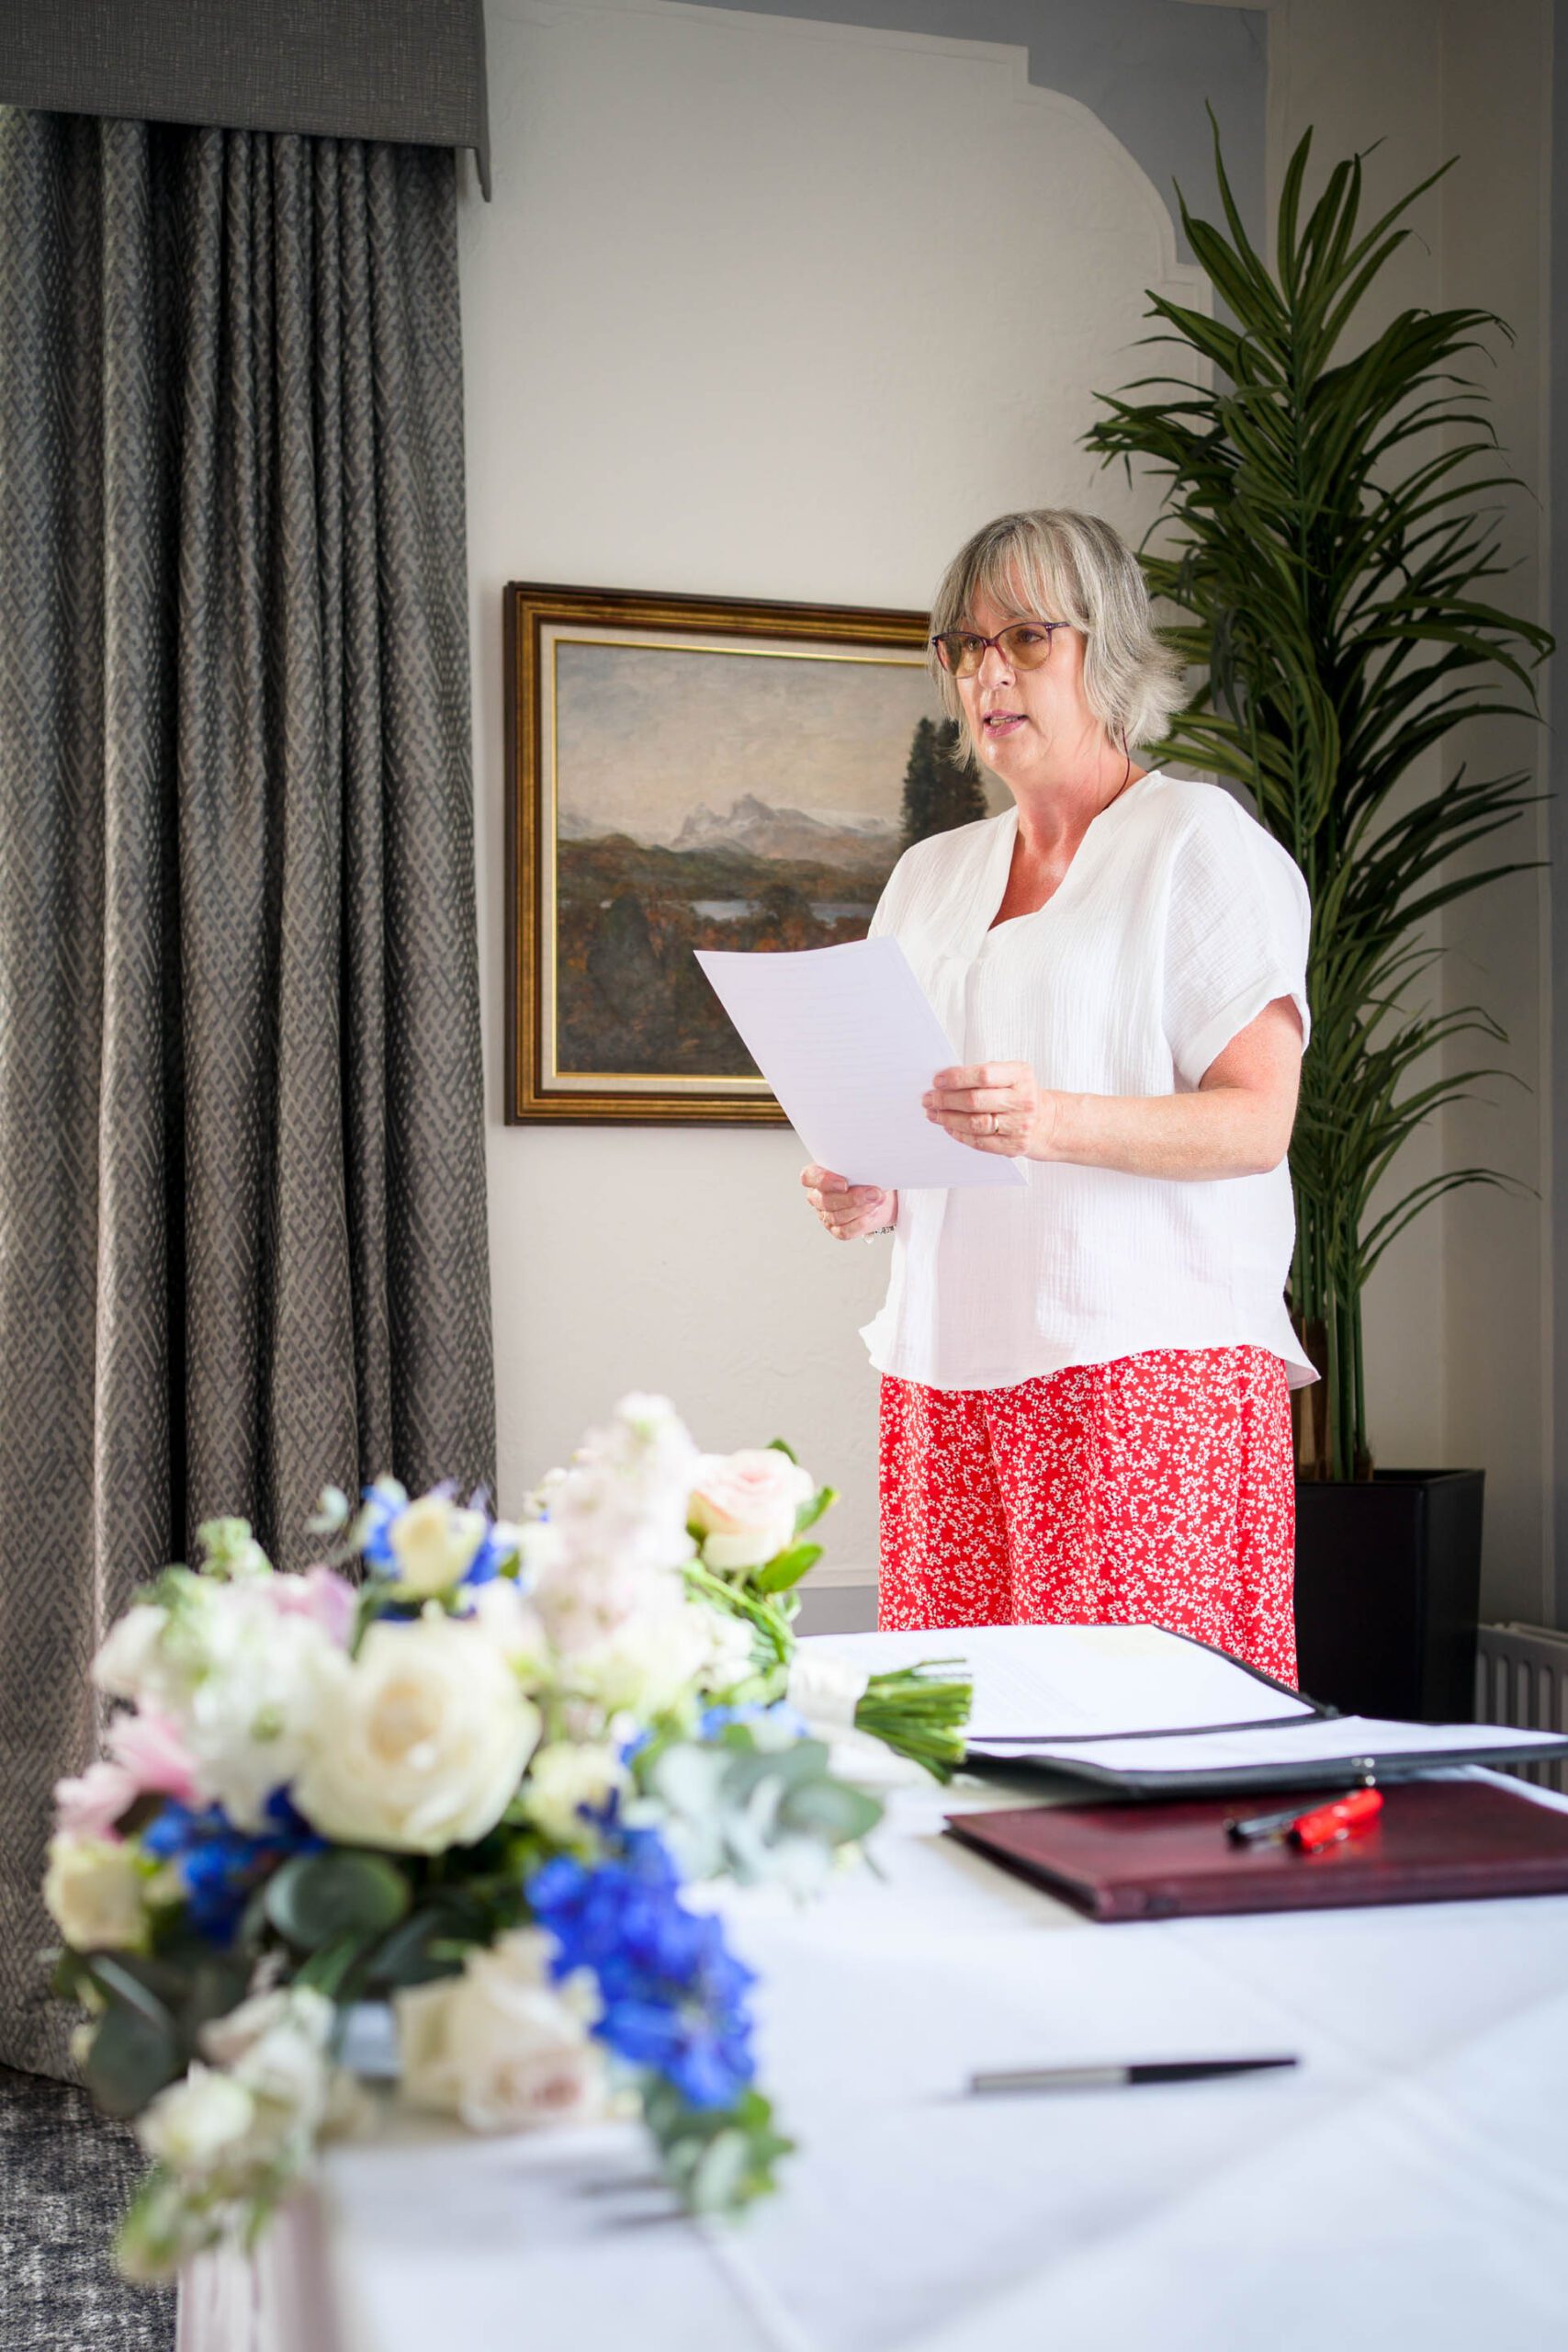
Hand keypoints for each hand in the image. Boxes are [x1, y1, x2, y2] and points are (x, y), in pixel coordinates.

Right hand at [801, 1164, 896, 1240]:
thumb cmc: (864, 1175)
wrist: (878, 1193)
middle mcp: (817, 1196)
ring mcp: (825, 1215)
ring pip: (837, 1217)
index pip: (809, 1177)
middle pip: (826, 1201)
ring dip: (861, 1208)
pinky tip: (873, 1211)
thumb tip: (867, 1166)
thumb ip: (856, 1164)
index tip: (844, 1183)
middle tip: (873, 1192)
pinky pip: (845, 1231)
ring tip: (877, 1199)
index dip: (824, 1181)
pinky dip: (861, 1221)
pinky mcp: (837, 1230)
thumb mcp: (860, 1164)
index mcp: (816, 1175)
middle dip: (853, 1198)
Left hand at [923, 1063, 1057, 1156]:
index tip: (937, 1080)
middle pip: (975, 1100)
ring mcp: (1019, 1125)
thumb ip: (984, 1075)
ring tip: (934, 1113)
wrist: (1048, 1121)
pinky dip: (960, 1134)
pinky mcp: (1013, 1145)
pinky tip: (949, 1127)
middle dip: (946, 1100)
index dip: (956, 1078)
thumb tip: (945, 1081)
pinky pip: (979, 1141)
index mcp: (1020, 1076)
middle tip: (929, 1099)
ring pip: (975, 1123)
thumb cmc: (1021, 1094)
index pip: (983, 1075)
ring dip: (948, 1118)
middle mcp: (1022, 1100)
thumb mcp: (1012, 1075)